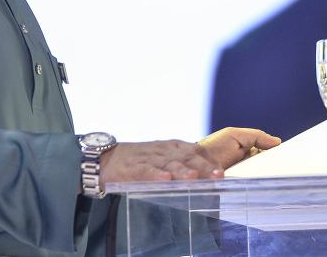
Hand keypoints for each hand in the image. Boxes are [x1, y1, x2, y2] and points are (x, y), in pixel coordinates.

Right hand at [98, 128, 280, 186]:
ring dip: (183, 171)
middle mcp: (163, 151)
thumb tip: (208, 175)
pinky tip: (164, 179)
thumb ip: (182, 163)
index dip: (209, 161)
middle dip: (203, 166)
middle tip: (217, 176)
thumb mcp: (162, 157)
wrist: (105, 158)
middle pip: (186, 156)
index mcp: (171, 147)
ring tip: (194, 177)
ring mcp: (148, 158)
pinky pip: (146, 171)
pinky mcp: (134, 168)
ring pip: (169, 164)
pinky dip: (156, 174)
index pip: (195, 150)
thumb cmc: (137, 161)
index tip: (222, 172)